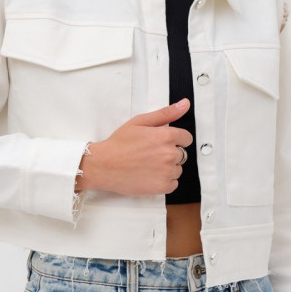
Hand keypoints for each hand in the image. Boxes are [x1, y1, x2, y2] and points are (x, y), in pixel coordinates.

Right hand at [77, 99, 192, 195]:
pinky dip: (164, 181)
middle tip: (150, 154)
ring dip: (167, 168)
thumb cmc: (119, 144)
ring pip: (177, 169)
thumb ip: (165, 113)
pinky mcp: (162, 186)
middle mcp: (169, 154)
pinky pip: (173, 184)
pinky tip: (150, 175)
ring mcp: (166, 172)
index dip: (176, 139)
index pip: (186, 138)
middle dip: (169, 153)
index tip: (163, 143)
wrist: (103, 165)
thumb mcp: (140, 122)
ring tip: (148, 165)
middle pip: (182, 154)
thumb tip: (184, 104)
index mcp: (165, 136)